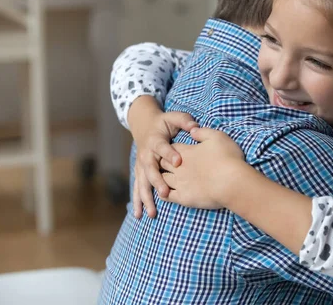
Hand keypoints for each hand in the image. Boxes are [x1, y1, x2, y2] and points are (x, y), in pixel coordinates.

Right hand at [129, 96, 197, 217]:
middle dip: (157, 181)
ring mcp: (141, 165)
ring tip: (151, 213)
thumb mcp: (174, 117)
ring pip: (142, 183)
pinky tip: (139, 215)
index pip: (162, 147)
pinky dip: (138, 201)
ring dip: (146, 198)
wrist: (144, 125)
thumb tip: (195, 127)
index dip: (170, 153)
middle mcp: (146, 154)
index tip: (179, 161)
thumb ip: (185, 121)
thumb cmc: (164, 123)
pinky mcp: (139, 172)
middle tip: (165, 193)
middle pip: (150, 169)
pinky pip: (138, 188)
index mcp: (155, 140)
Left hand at [160, 128, 245, 208]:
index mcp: (186, 152)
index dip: (171, 148)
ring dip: (160, 178)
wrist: (233, 182)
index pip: (171, 148)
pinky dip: (163, 193)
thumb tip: (192, 131)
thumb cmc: (228, 158)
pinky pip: (166, 196)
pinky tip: (165, 192)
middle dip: (163, 162)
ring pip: (162, 179)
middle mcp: (179, 167)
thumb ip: (203, 133)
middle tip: (166, 164)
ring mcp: (180, 183)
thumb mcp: (218, 137)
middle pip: (162, 162)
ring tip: (163, 178)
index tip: (174, 150)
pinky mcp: (183, 198)